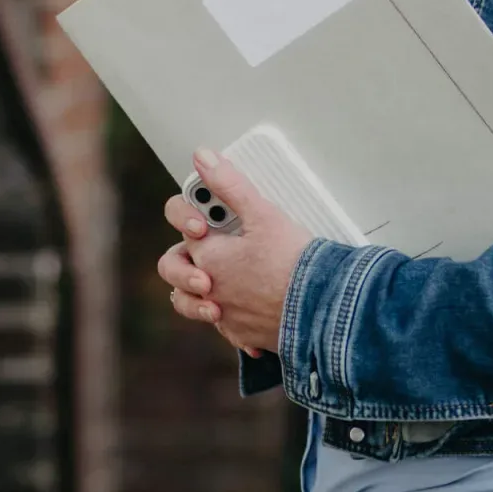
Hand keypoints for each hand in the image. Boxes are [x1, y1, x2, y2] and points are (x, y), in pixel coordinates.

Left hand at [157, 147, 313, 355]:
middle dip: (185, 251)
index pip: (182, 225)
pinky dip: (231, 314)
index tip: (211, 208)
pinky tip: (248, 303)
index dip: (193, 211)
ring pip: (189, 303)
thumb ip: (229, 183)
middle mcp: (207, 289)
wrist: (318, 308)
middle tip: (207, 240)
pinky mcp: (242, 333)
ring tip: (213, 280)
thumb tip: (203, 157)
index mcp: (207, 256)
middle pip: (173, 268)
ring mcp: (224, 314)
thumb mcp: (262, 212)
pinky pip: (224, 325)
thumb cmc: (291, 261)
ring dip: (195, 290)